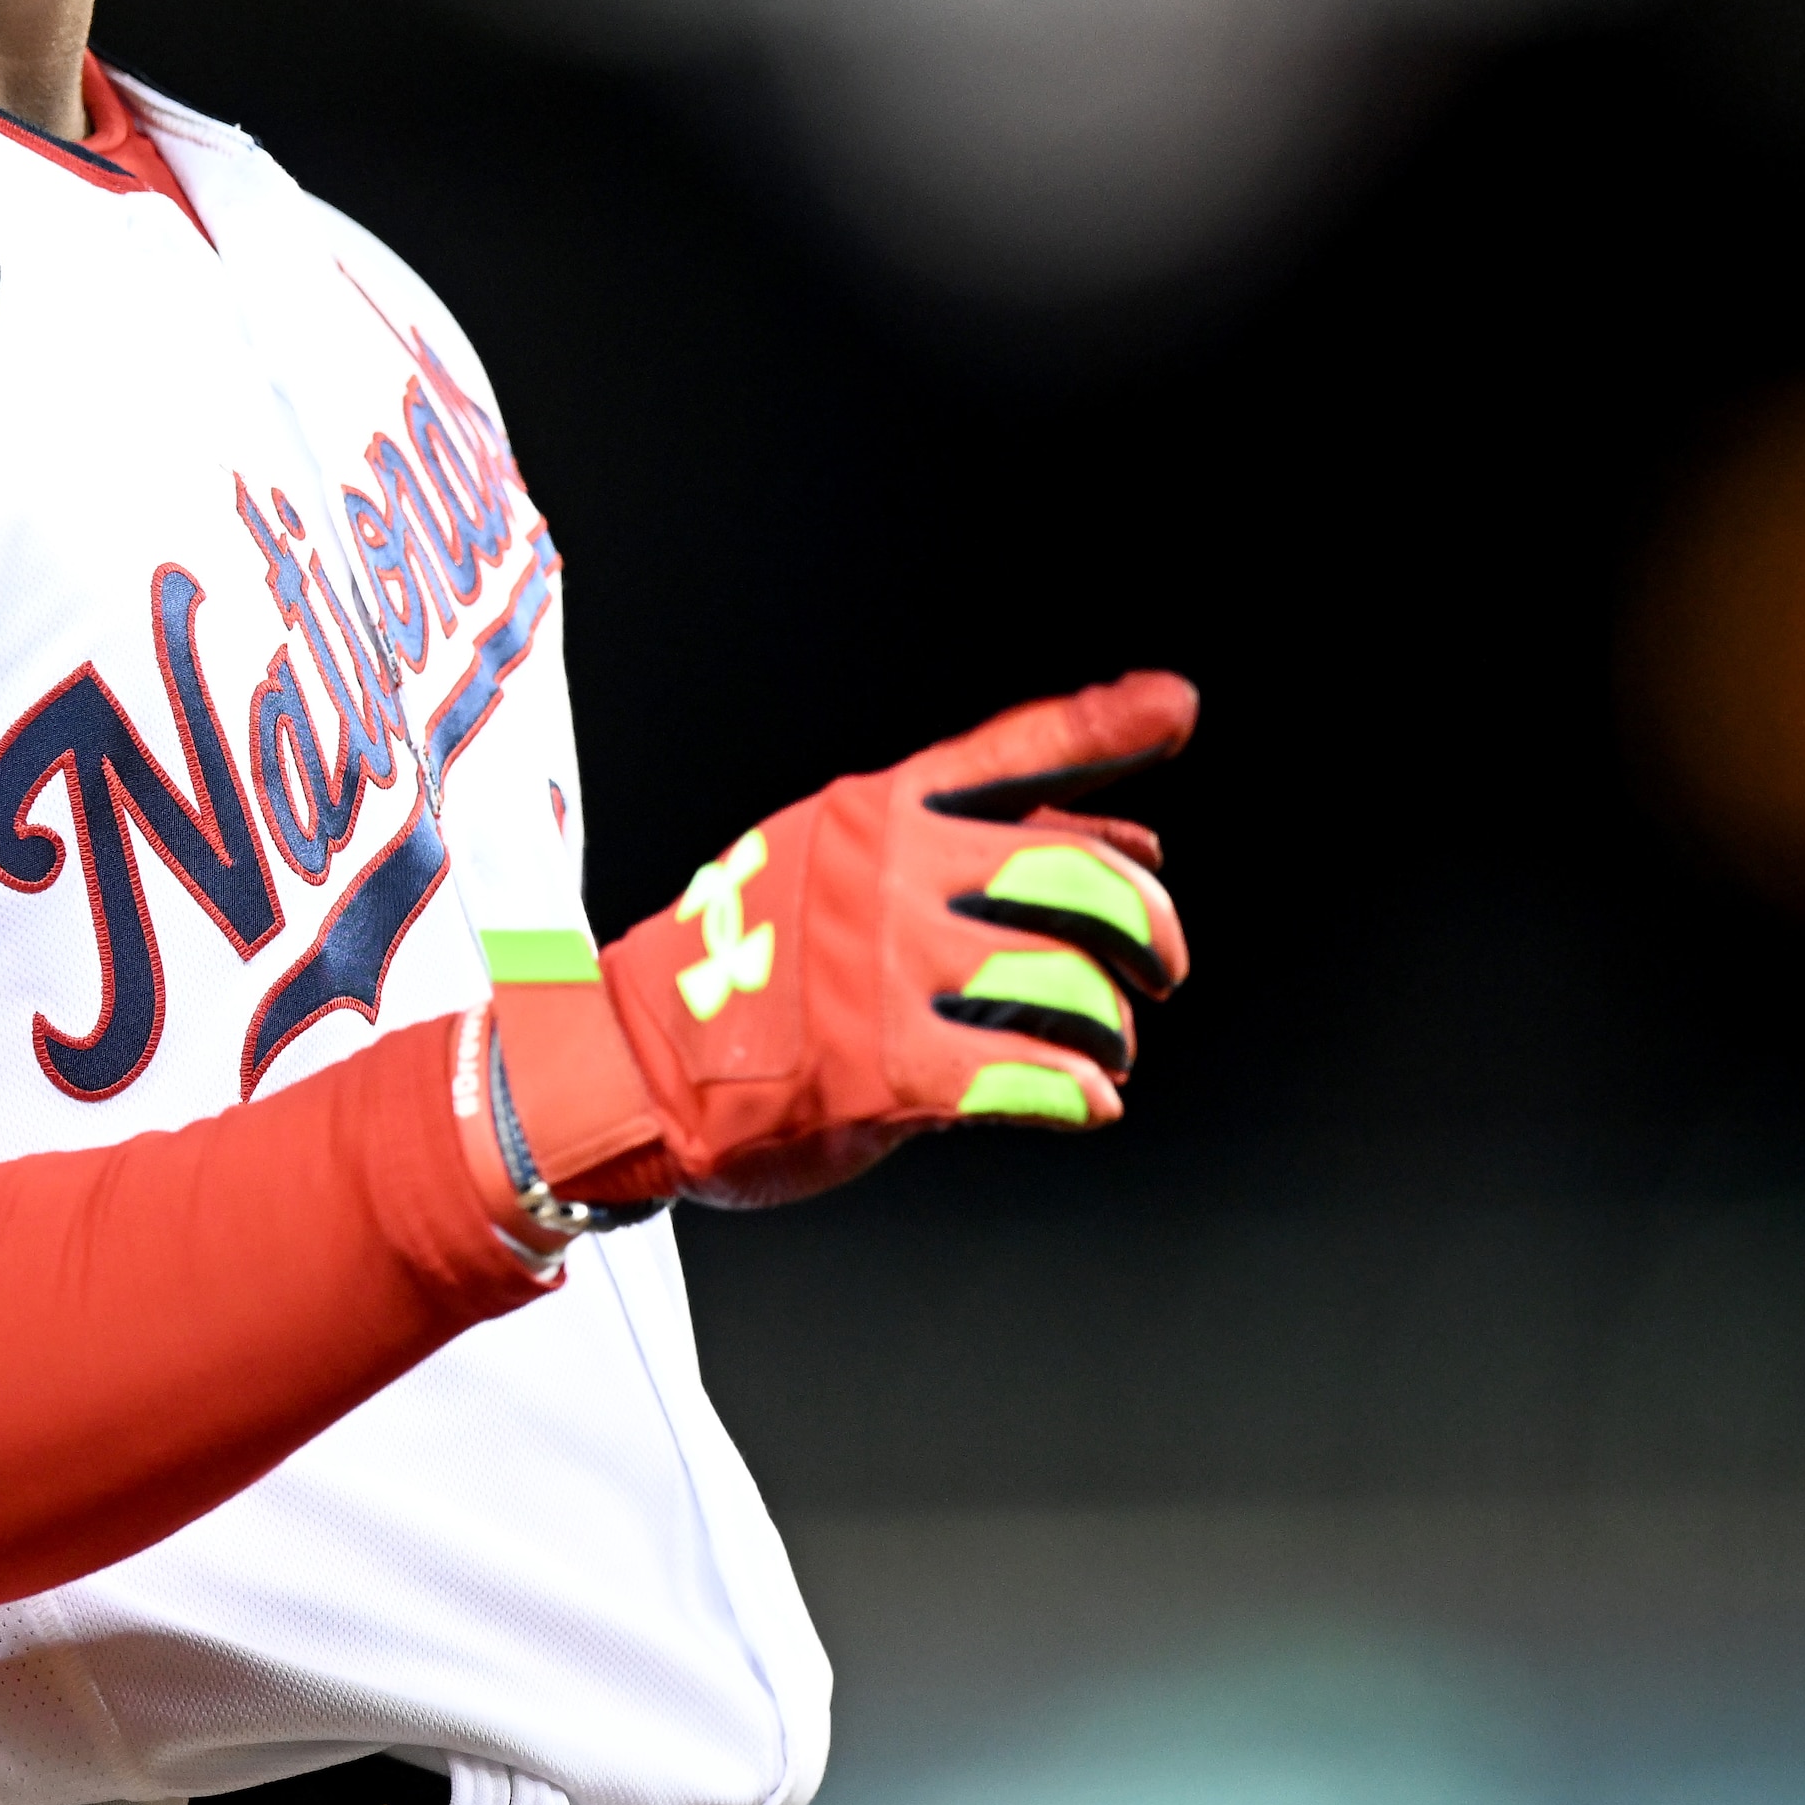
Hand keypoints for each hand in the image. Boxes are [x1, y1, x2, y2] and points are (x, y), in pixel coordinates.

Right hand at [484, 673, 1193, 1213]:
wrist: (627, 1064)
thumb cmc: (740, 968)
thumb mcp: (836, 867)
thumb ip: (972, 849)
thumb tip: (1130, 839)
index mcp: (876, 811)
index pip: (1010, 751)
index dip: (1103, 725)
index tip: (1176, 705)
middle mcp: (888, 874)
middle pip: (1074, 878)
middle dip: (1148, 924)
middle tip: (1162, 967)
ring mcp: (886, 969)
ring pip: (1065, 981)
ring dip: (1110, 1024)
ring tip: (1105, 1049)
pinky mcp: (885, 1066)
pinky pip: (1028, 1075)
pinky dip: (1077, 1091)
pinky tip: (1084, 1100)